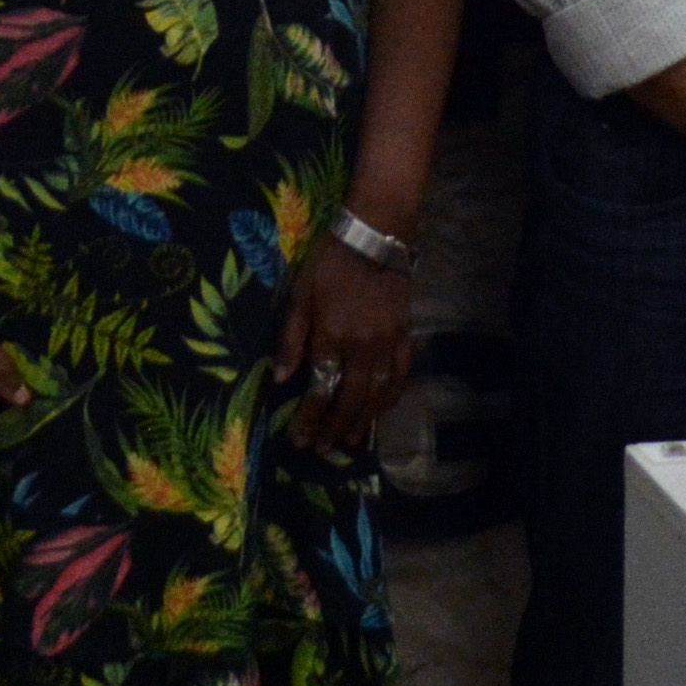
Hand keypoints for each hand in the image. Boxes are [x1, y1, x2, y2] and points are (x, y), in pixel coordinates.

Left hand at [278, 248, 415, 450]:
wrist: (376, 237)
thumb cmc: (330, 263)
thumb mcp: (300, 294)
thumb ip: (291, 338)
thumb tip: (280, 379)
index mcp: (333, 336)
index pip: (320, 388)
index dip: (309, 418)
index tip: (299, 439)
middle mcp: (363, 347)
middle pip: (349, 399)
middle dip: (333, 428)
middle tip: (321, 449)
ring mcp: (388, 345)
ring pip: (377, 395)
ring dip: (362, 422)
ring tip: (349, 441)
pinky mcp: (405, 338)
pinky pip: (401, 378)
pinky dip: (390, 400)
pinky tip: (380, 412)